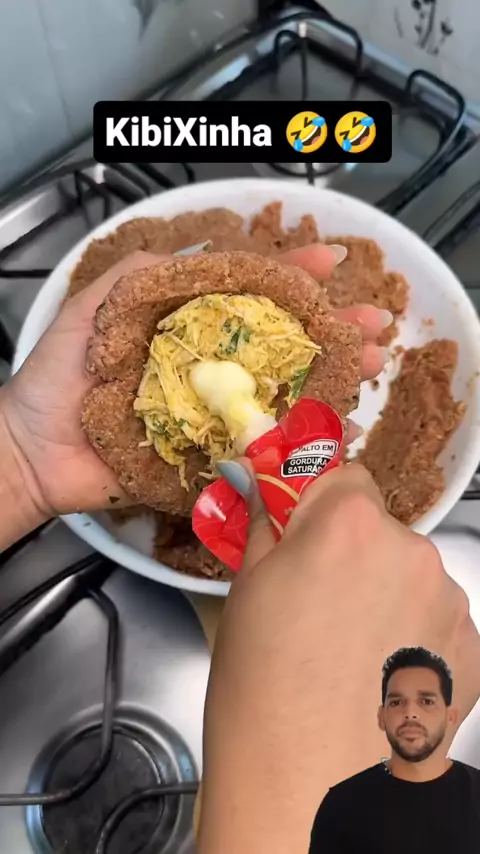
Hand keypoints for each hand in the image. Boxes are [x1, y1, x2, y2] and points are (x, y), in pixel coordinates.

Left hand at [1, 244, 389, 520]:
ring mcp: (215, 412)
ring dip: (335, 377)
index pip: (251, 293)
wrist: (34, 447)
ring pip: (286, 391)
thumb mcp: (98, 305)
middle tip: (376, 324)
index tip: (332, 262)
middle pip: (284, 342)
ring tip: (375, 365)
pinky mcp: (211, 455)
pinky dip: (304, 439)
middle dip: (334, 329)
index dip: (292, 275)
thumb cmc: (60, 374)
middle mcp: (212, 366)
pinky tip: (340, 427)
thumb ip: (146, 272)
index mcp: (190, 326)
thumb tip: (205, 245)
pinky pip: (264, 446)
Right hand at [198, 463, 479, 853]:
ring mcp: (449, 605)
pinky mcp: (469, 652)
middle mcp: (412, 554)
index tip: (307, 532)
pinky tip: (377, 672)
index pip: (347, 476)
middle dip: (354, 553)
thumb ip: (268, 521)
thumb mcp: (249, 585)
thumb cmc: (260, 680)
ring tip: (349, 648)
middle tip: (318, 602)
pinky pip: (436, 620)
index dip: (322, 503)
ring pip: (411, 575)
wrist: (300, 779)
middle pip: (382, 530)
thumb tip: (264, 481)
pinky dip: (412, 636)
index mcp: (351, 525)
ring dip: (387, 595)